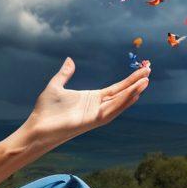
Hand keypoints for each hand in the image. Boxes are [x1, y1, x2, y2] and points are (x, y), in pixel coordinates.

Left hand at [22, 57, 150, 150]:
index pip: (116, 88)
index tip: (142, 70)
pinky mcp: (92, 121)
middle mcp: (97, 107)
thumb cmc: (45, 110)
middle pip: (121, 94)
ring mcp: (96, 115)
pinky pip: (110, 111)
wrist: (37, 127)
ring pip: (119, 103)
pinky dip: (121, 103)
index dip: (129, 80)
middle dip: (135, 84)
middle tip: (149, 71)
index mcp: (92, 98)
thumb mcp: (56, 86)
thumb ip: (65, 74)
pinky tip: (132, 94)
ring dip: (132, 93)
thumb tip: (70, 60)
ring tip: (145, 81)